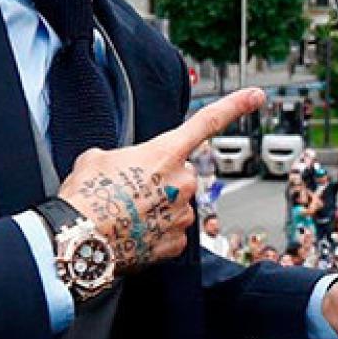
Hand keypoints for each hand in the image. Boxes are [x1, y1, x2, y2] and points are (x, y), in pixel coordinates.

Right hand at [60, 88, 263, 275]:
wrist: (80, 241)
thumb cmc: (86, 197)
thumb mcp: (96, 159)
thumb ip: (120, 156)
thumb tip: (118, 167)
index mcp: (166, 152)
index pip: (207, 122)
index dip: (235, 105)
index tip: (257, 95)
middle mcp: (183, 181)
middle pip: (181, 174)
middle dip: (162, 180)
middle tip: (129, 191)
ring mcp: (182, 214)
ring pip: (176, 205)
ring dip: (157, 208)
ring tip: (125, 214)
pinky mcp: (176, 243)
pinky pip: (171, 233)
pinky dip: (155, 234)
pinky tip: (133, 232)